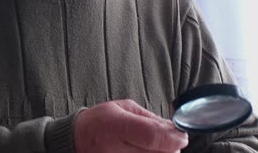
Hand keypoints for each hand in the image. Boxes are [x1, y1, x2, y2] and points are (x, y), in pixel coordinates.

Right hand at [74, 99, 188, 152]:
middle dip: (171, 148)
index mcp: (116, 126)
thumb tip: (174, 128)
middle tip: (171, 140)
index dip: (173, 137)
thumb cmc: (101, 121)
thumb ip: (150, 119)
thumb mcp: (124, 108)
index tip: (182, 135)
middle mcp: (114, 149)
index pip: (152, 136)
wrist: (76, 140)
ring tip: (156, 147)